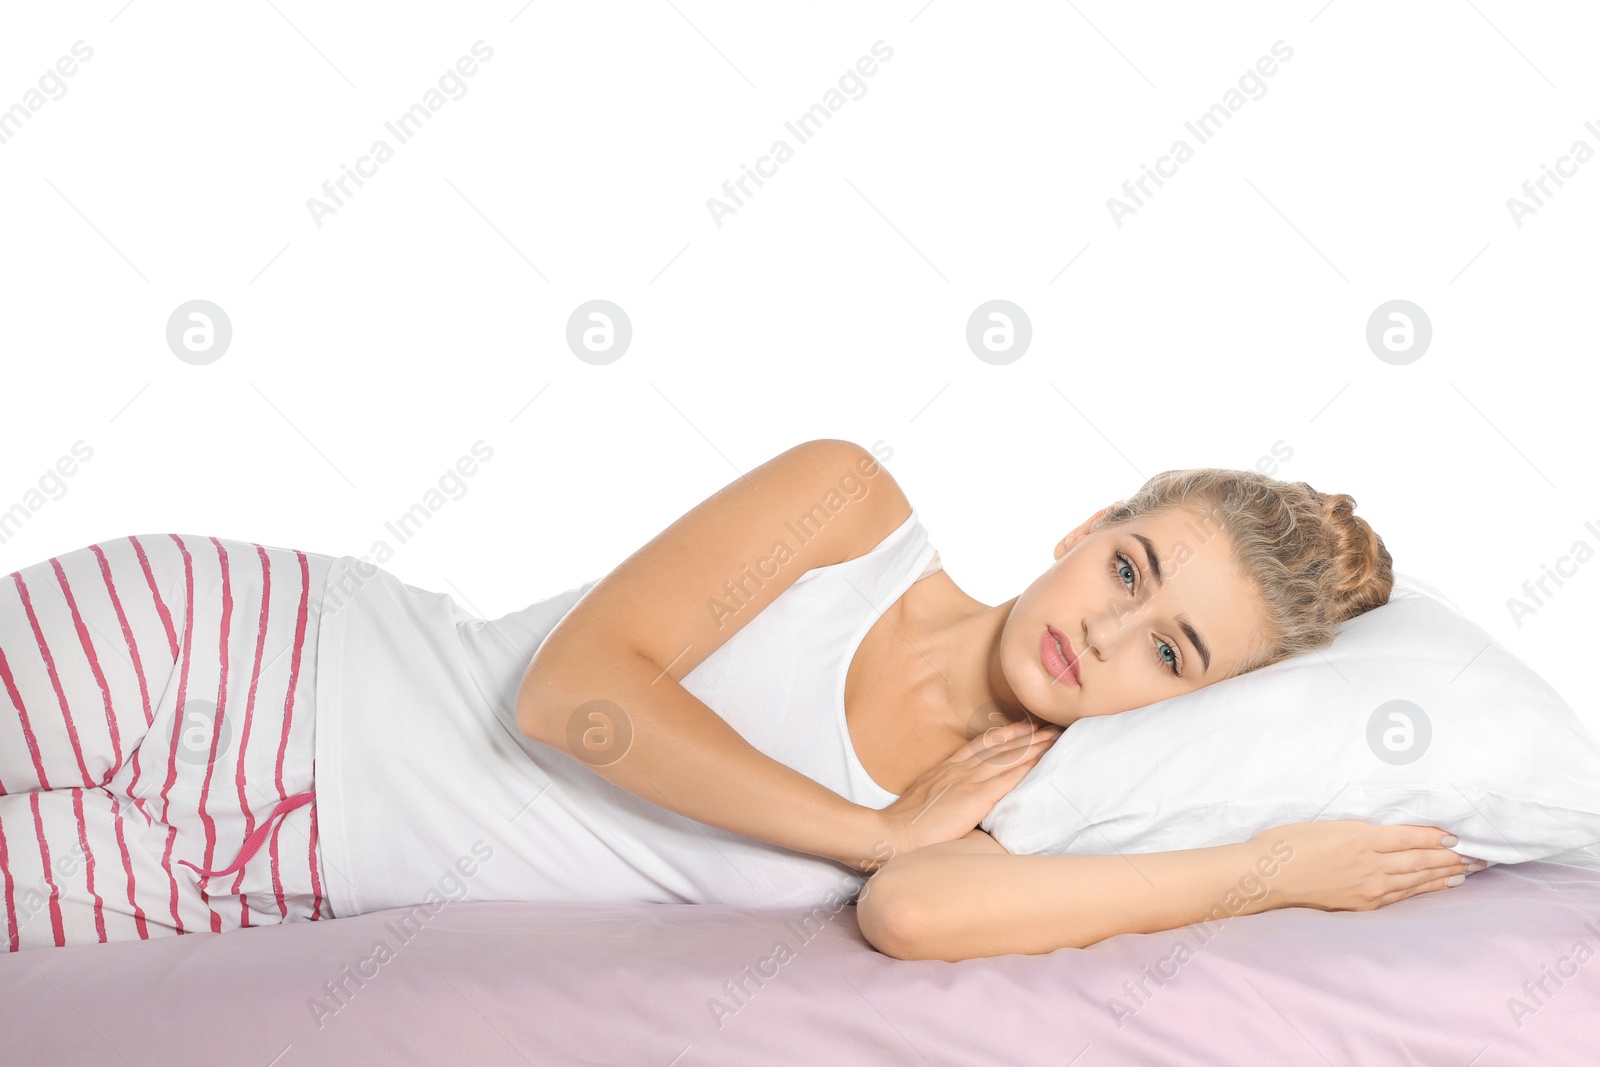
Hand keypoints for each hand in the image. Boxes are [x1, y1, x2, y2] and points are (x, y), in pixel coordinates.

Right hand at [872, 719, 1059, 868]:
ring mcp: (966, 781)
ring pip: (1008, 756)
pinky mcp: (974, 798)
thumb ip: (941, 796)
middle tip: (1050, 725)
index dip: (1005, 734)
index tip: (1024, 727)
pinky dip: (1027, 766)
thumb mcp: (923, 801)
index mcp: (945, 769)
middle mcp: (958, 769)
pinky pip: (1007, 778)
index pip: (981, 744)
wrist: (890, 835)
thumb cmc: (904, 827)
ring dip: (1034, 745)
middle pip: (999, 745)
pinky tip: (1043, 760)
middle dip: (1027, 734)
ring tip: (1055, 737)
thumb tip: (955, 800)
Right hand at [1246, 819, 1486, 912]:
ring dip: (1445, 874)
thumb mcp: (1326, 825)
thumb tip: (1388, 835)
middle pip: (1421, 860)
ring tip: (1469, 870)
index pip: (1411, 837)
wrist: (1265, 876)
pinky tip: (1438, 886)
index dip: (1436, 837)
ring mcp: (1368, 887)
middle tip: (1480, 855)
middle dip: (1453, 857)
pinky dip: (1424, 890)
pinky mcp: (1361, 904)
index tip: (1458, 835)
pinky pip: (1401, 896)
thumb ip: (1359, 830)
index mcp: (1360, 837)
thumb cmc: (1286, 843)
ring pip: (1416, 879)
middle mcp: (1371, 864)